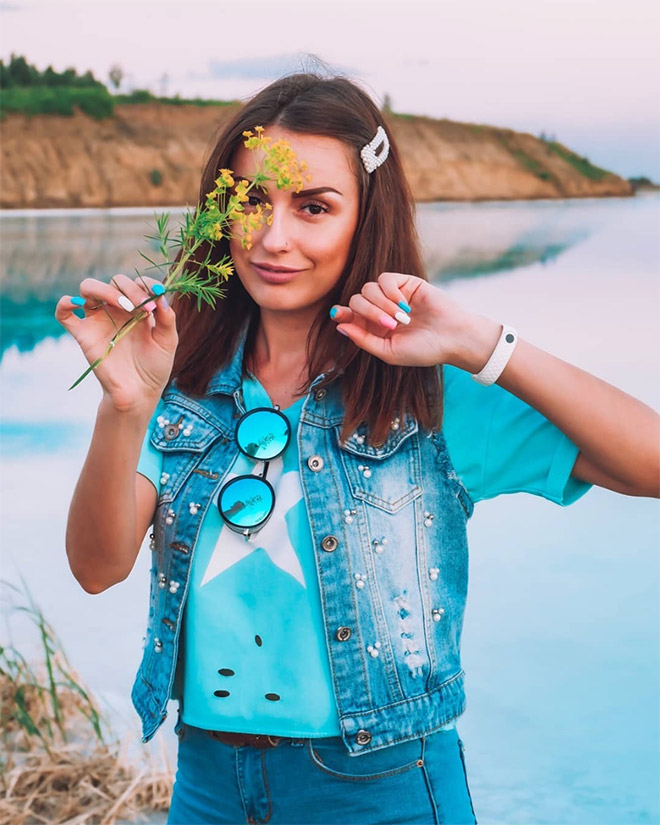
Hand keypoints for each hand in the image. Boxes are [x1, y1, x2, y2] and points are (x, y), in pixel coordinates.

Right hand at [55, 274, 177, 410]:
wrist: (139, 393)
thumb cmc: (155, 367)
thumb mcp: (168, 340)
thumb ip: (167, 316)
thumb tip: (160, 293)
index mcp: (136, 308)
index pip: (136, 282)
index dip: (146, 285)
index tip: (156, 299)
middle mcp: (116, 310)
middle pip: (114, 281)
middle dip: (129, 289)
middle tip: (142, 308)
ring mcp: (98, 320)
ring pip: (88, 288)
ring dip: (105, 290)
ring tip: (124, 306)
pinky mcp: (83, 335)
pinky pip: (64, 313)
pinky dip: (65, 303)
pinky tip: (77, 303)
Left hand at [329, 272, 500, 369]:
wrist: (454, 338)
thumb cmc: (424, 350)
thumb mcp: (389, 352)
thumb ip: (364, 340)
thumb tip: (340, 326)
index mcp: (374, 328)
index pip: (349, 315)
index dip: (342, 313)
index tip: (339, 315)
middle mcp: (381, 310)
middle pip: (357, 300)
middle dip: (369, 313)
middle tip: (390, 325)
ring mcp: (393, 296)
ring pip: (369, 288)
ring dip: (382, 305)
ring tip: (402, 319)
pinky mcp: (407, 283)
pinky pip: (385, 279)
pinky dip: (390, 291)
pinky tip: (404, 305)